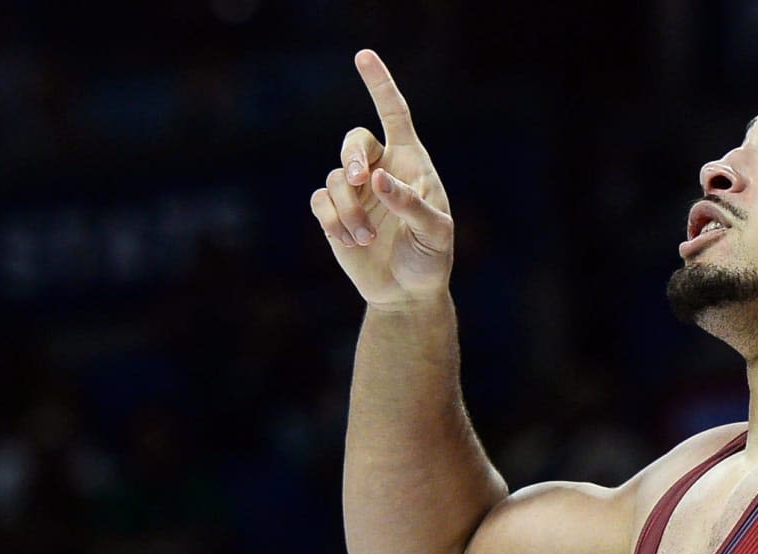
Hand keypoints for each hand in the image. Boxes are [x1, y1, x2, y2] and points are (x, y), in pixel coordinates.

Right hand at [310, 49, 453, 308]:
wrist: (407, 292)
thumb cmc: (430, 258)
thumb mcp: (436, 233)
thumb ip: (412, 204)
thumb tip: (380, 179)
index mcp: (411, 163)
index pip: (394, 115)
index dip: (379, 85)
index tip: (363, 56)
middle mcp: (380, 169)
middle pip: (353, 141)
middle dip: (352, 157)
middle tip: (361, 180)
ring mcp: (355, 191)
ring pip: (336, 179)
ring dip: (350, 210)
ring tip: (367, 239)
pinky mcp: (334, 214)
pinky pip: (320, 203)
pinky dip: (334, 223)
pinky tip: (352, 243)